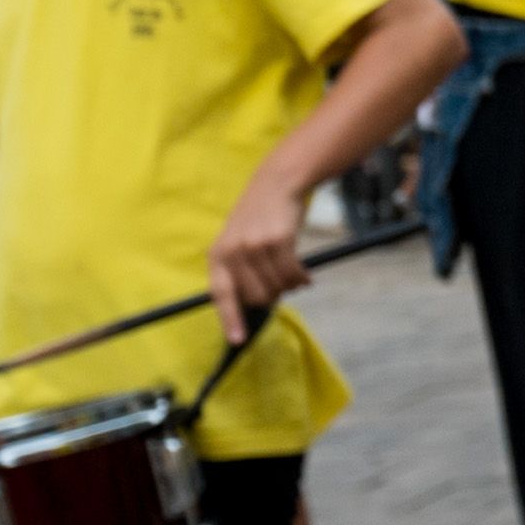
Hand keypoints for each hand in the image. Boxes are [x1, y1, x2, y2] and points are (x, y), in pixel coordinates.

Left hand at [208, 168, 310, 345]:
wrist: (276, 184)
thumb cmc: (258, 219)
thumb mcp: (238, 243)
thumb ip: (240, 271)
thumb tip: (253, 304)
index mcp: (218, 255)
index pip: (222, 295)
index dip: (230, 319)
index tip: (238, 340)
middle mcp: (233, 252)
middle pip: (256, 296)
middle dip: (272, 296)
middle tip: (281, 287)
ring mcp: (255, 245)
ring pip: (277, 286)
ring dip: (290, 287)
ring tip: (296, 278)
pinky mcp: (278, 240)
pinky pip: (292, 274)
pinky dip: (302, 279)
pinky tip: (306, 276)